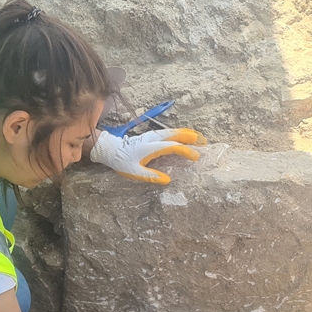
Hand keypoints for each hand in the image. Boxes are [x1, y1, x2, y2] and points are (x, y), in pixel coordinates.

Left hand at [89, 129, 206, 184]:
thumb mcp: (134, 172)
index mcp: (149, 148)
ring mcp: (149, 136)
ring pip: (169, 131)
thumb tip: (167, 180)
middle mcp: (151, 139)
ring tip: (194, 135)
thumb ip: (151, 176)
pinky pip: (165, 132)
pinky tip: (179, 134)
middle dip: (187, 136)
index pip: (172, 147)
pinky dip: (175, 132)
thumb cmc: (121, 162)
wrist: (110, 149)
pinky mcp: (148, 136)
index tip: (195, 156)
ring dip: (182, 132)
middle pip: (173, 135)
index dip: (185, 151)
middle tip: (201, 139)